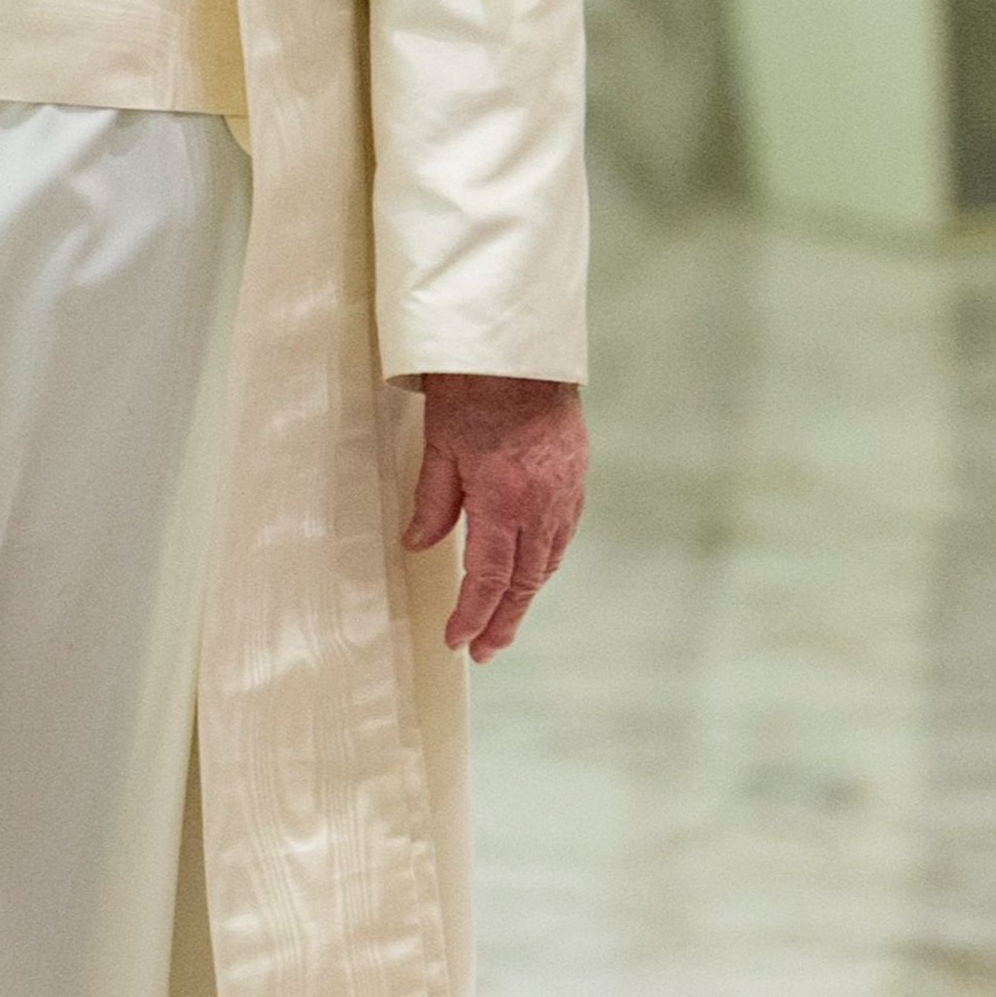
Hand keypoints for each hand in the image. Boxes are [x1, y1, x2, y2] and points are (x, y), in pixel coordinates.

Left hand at [402, 373, 586, 662]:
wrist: (522, 346)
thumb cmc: (474, 388)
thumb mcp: (439, 446)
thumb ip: (432, 502)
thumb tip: (418, 545)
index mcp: (503, 499)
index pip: (486, 576)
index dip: (472, 615)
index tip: (458, 641)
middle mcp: (540, 503)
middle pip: (523, 581)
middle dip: (502, 619)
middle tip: (485, 650)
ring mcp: (565, 491)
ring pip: (547, 560)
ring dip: (525, 594)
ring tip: (504, 618)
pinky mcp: (576, 476)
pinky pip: (562, 533)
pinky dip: (544, 559)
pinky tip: (531, 569)